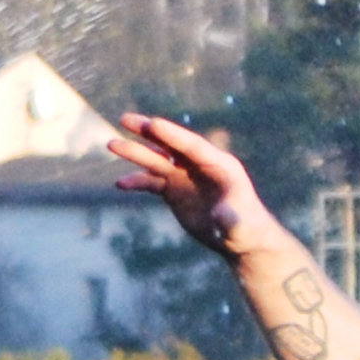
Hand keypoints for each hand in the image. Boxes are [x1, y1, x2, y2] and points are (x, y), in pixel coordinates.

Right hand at [107, 112, 293, 260]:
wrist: (240, 240)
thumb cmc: (246, 229)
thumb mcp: (240, 226)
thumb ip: (231, 219)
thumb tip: (221, 216)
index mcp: (219, 165)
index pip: (192, 146)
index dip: (173, 135)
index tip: (153, 123)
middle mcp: (199, 166)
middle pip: (171, 144)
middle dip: (149, 131)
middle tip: (125, 119)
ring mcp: (184, 176)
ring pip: (156, 160)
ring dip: (136, 153)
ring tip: (112, 145)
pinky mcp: (173, 190)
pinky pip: (151, 182)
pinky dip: (136, 181)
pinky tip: (120, 184)